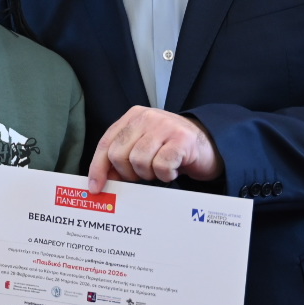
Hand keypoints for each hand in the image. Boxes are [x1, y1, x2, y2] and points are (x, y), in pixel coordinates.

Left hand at [87, 107, 222, 191]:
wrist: (207, 145)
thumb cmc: (170, 149)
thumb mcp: (143, 146)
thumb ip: (122, 156)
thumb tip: (100, 181)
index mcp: (133, 117)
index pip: (106, 143)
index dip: (98, 168)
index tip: (95, 187)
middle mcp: (147, 117)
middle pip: (119, 155)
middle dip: (128, 173)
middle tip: (143, 175)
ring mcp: (165, 126)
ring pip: (139, 162)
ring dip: (149, 174)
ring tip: (160, 169)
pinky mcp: (182, 139)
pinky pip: (161, 166)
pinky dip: (166, 175)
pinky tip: (173, 170)